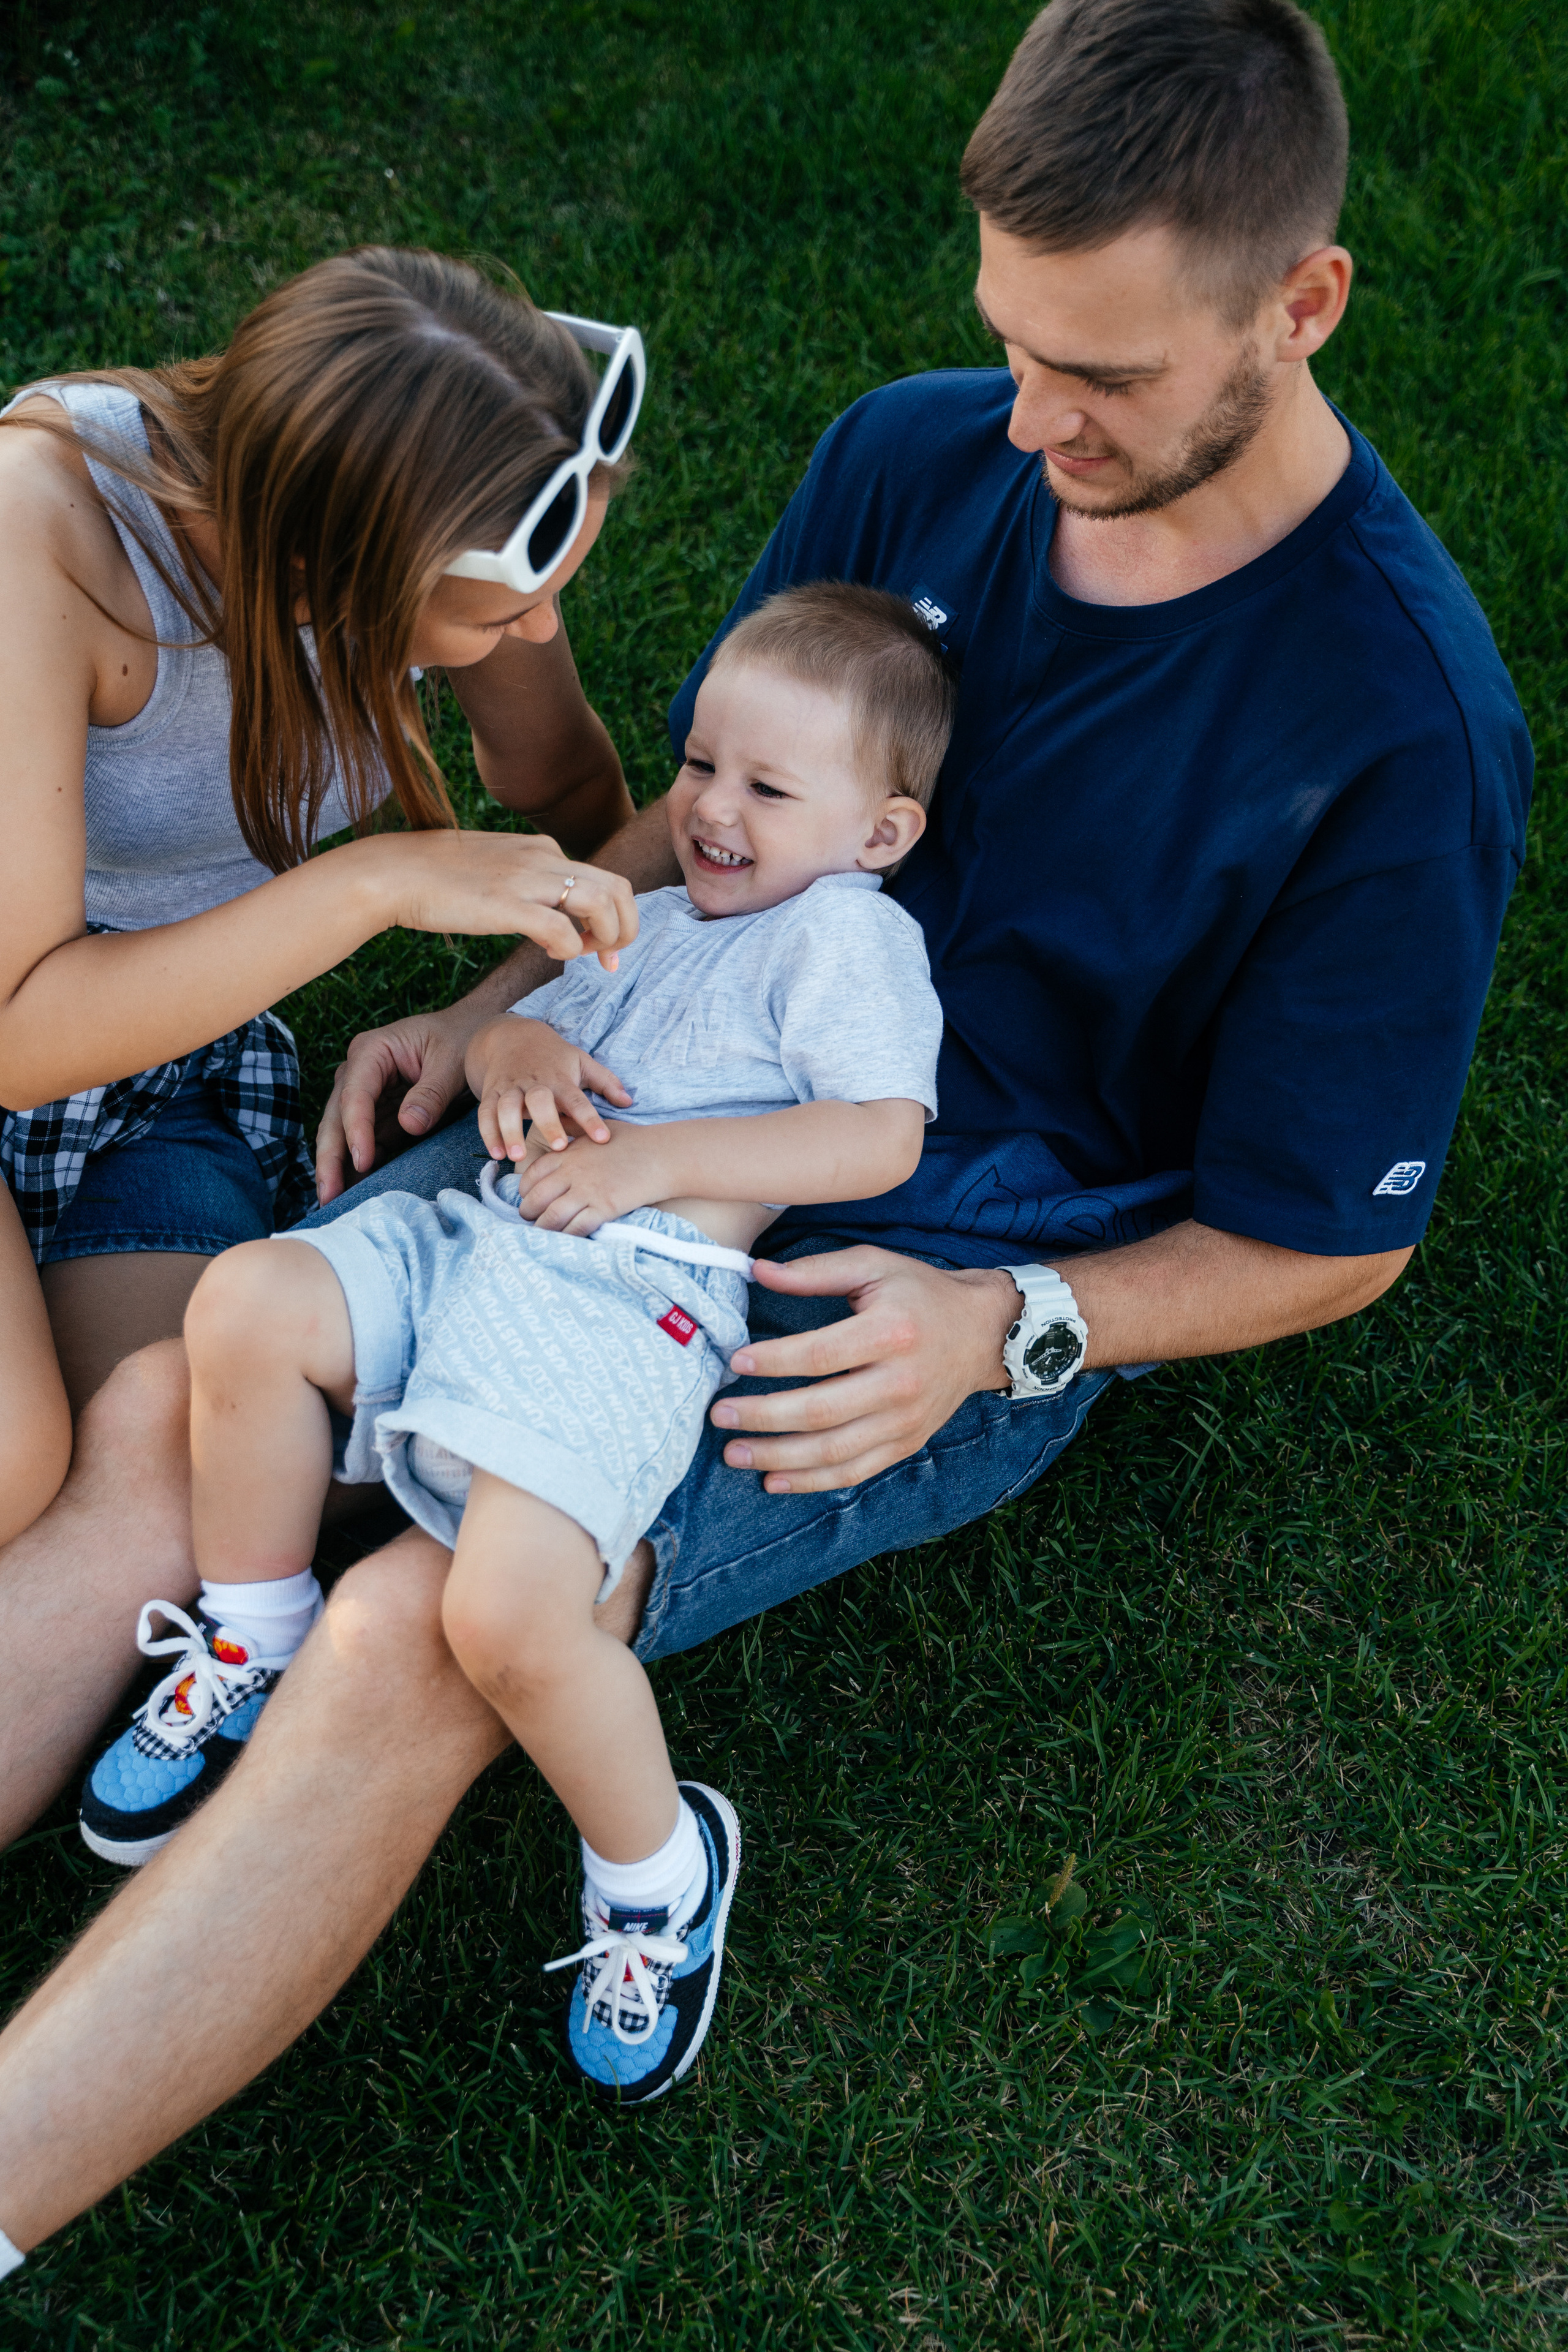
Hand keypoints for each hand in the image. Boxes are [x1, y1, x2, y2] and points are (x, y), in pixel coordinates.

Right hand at [315, 1002, 481, 1203]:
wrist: (470, 1031)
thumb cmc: (460, 1039)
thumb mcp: (452, 1062)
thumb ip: (432, 1093)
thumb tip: (409, 1125)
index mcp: (372, 1051)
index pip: (355, 1094)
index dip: (356, 1129)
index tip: (363, 1161)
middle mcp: (358, 1071)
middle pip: (336, 1116)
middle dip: (331, 1157)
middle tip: (329, 1195)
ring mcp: (364, 1092)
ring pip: (342, 1132)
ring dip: (338, 1166)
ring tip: (333, 1202)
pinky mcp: (376, 1111)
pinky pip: (364, 1140)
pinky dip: (359, 1164)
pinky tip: (354, 1191)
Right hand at [370, 830, 637, 971]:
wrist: (394, 872)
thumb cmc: (440, 879)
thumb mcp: (498, 872)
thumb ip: (531, 889)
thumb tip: (554, 926)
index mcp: (543, 849)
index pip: (605, 879)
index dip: (616, 917)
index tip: (604, 947)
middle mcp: (543, 857)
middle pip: (618, 888)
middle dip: (625, 928)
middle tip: (609, 958)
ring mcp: (526, 878)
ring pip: (600, 902)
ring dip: (605, 937)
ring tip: (587, 957)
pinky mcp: (506, 903)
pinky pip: (561, 928)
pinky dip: (569, 947)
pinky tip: (554, 956)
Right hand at [468, 1016, 633, 1159]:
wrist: (512, 1035)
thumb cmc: (554, 1056)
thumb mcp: (582, 1061)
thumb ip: (605, 1082)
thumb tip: (628, 1102)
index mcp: (560, 1078)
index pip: (577, 1099)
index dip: (590, 1118)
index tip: (602, 1138)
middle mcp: (534, 1083)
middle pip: (539, 1101)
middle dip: (548, 1123)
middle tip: (558, 1148)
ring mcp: (509, 1088)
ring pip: (506, 1108)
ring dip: (510, 1132)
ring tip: (517, 1157)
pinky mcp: (490, 1093)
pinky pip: (485, 1114)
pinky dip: (488, 1134)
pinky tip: (496, 1155)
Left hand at [509, 1121, 671, 1235]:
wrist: (664, 1155)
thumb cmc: (635, 1140)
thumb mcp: (600, 1127)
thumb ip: (576, 1126)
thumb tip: (559, 1119)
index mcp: (569, 1153)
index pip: (533, 1173)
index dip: (525, 1189)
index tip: (527, 1197)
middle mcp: (573, 1172)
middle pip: (536, 1198)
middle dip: (528, 1212)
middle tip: (530, 1219)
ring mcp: (587, 1191)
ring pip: (551, 1217)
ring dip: (542, 1229)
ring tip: (542, 1234)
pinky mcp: (604, 1208)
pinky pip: (576, 1228)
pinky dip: (566, 1237)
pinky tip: (565, 1240)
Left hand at [709, 1249, 1020, 1492]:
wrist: (983, 1332)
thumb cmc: (919, 1293)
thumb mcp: (873, 1265)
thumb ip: (815, 1271)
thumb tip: (756, 1272)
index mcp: (891, 1332)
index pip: (821, 1355)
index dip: (774, 1361)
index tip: (734, 1362)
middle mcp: (900, 1383)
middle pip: (821, 1411)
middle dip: (763, 1417)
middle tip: (719, 1415)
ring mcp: (905, 1421)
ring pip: (834, 1451)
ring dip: (778, 1457)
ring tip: (733, 1454)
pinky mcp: (906, 1443)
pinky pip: (854, 1471)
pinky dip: (812, 1481)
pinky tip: (773, 1479)